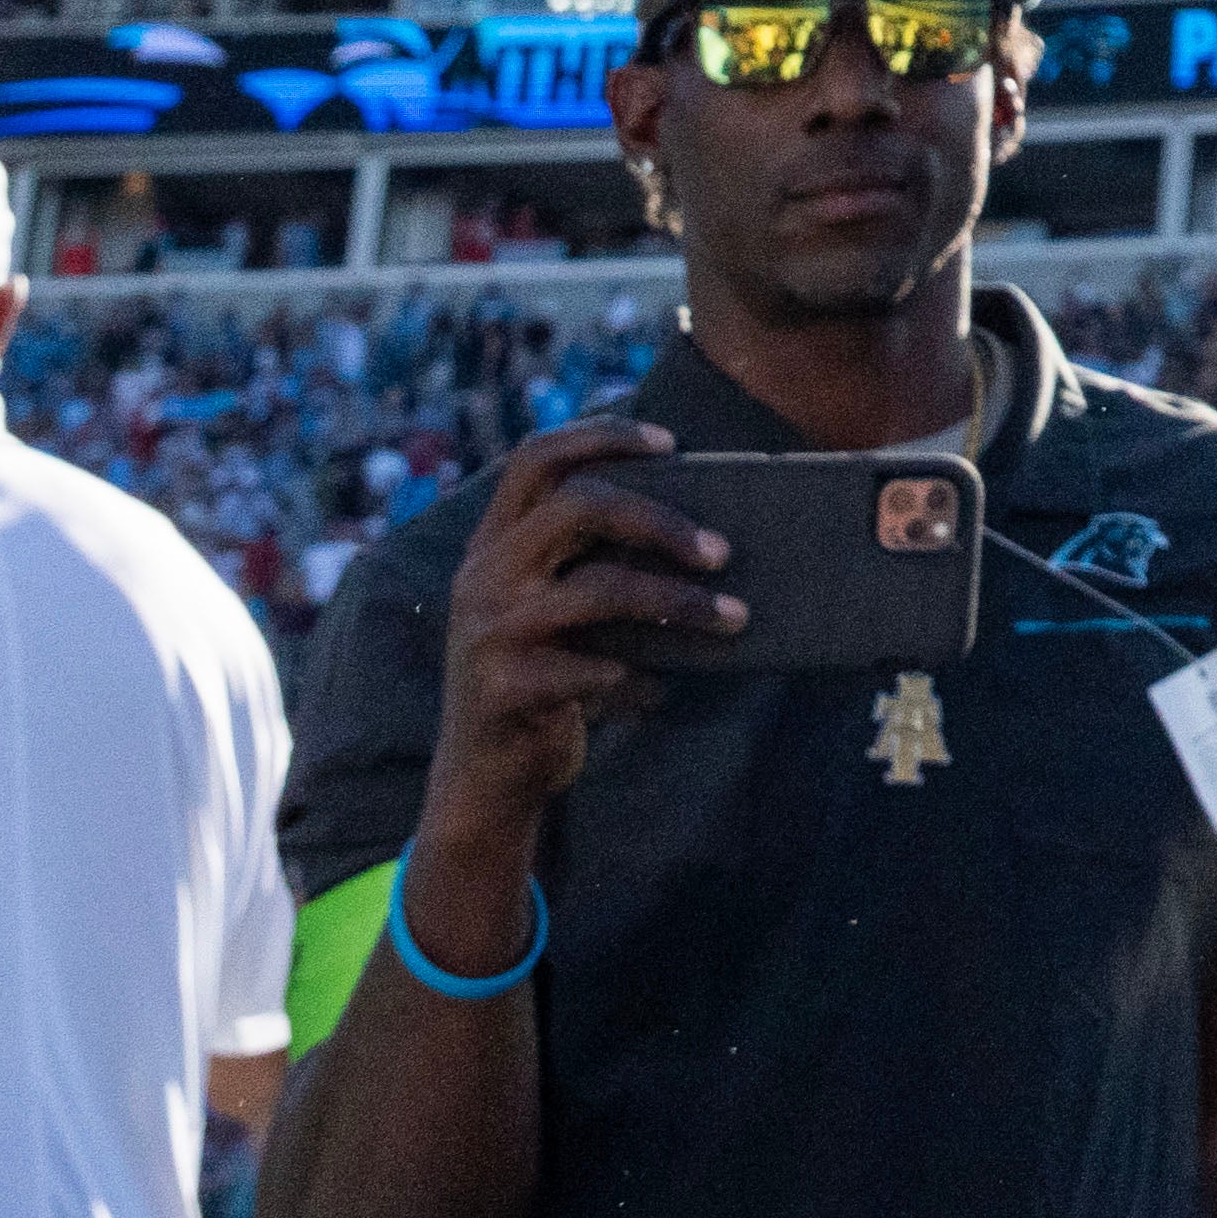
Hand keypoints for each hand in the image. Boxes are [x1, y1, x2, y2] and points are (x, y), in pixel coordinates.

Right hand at [416, 417, 732, 866]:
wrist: (484, 780)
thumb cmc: (545, 677)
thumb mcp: (552, 610)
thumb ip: (590, 565)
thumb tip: (706, 532)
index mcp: (492, 545)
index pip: (536, 457)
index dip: (602, 437)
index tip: (670, 443)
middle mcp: (482, 577)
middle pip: (577, 506)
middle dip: (662, 520)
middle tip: (725, 551)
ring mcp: (489, 633)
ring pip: (601, 589)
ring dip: (682, 603)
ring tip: (734, 620)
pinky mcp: (504, 690)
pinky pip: (599, 669)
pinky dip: (643, 680)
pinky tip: (660, 693)